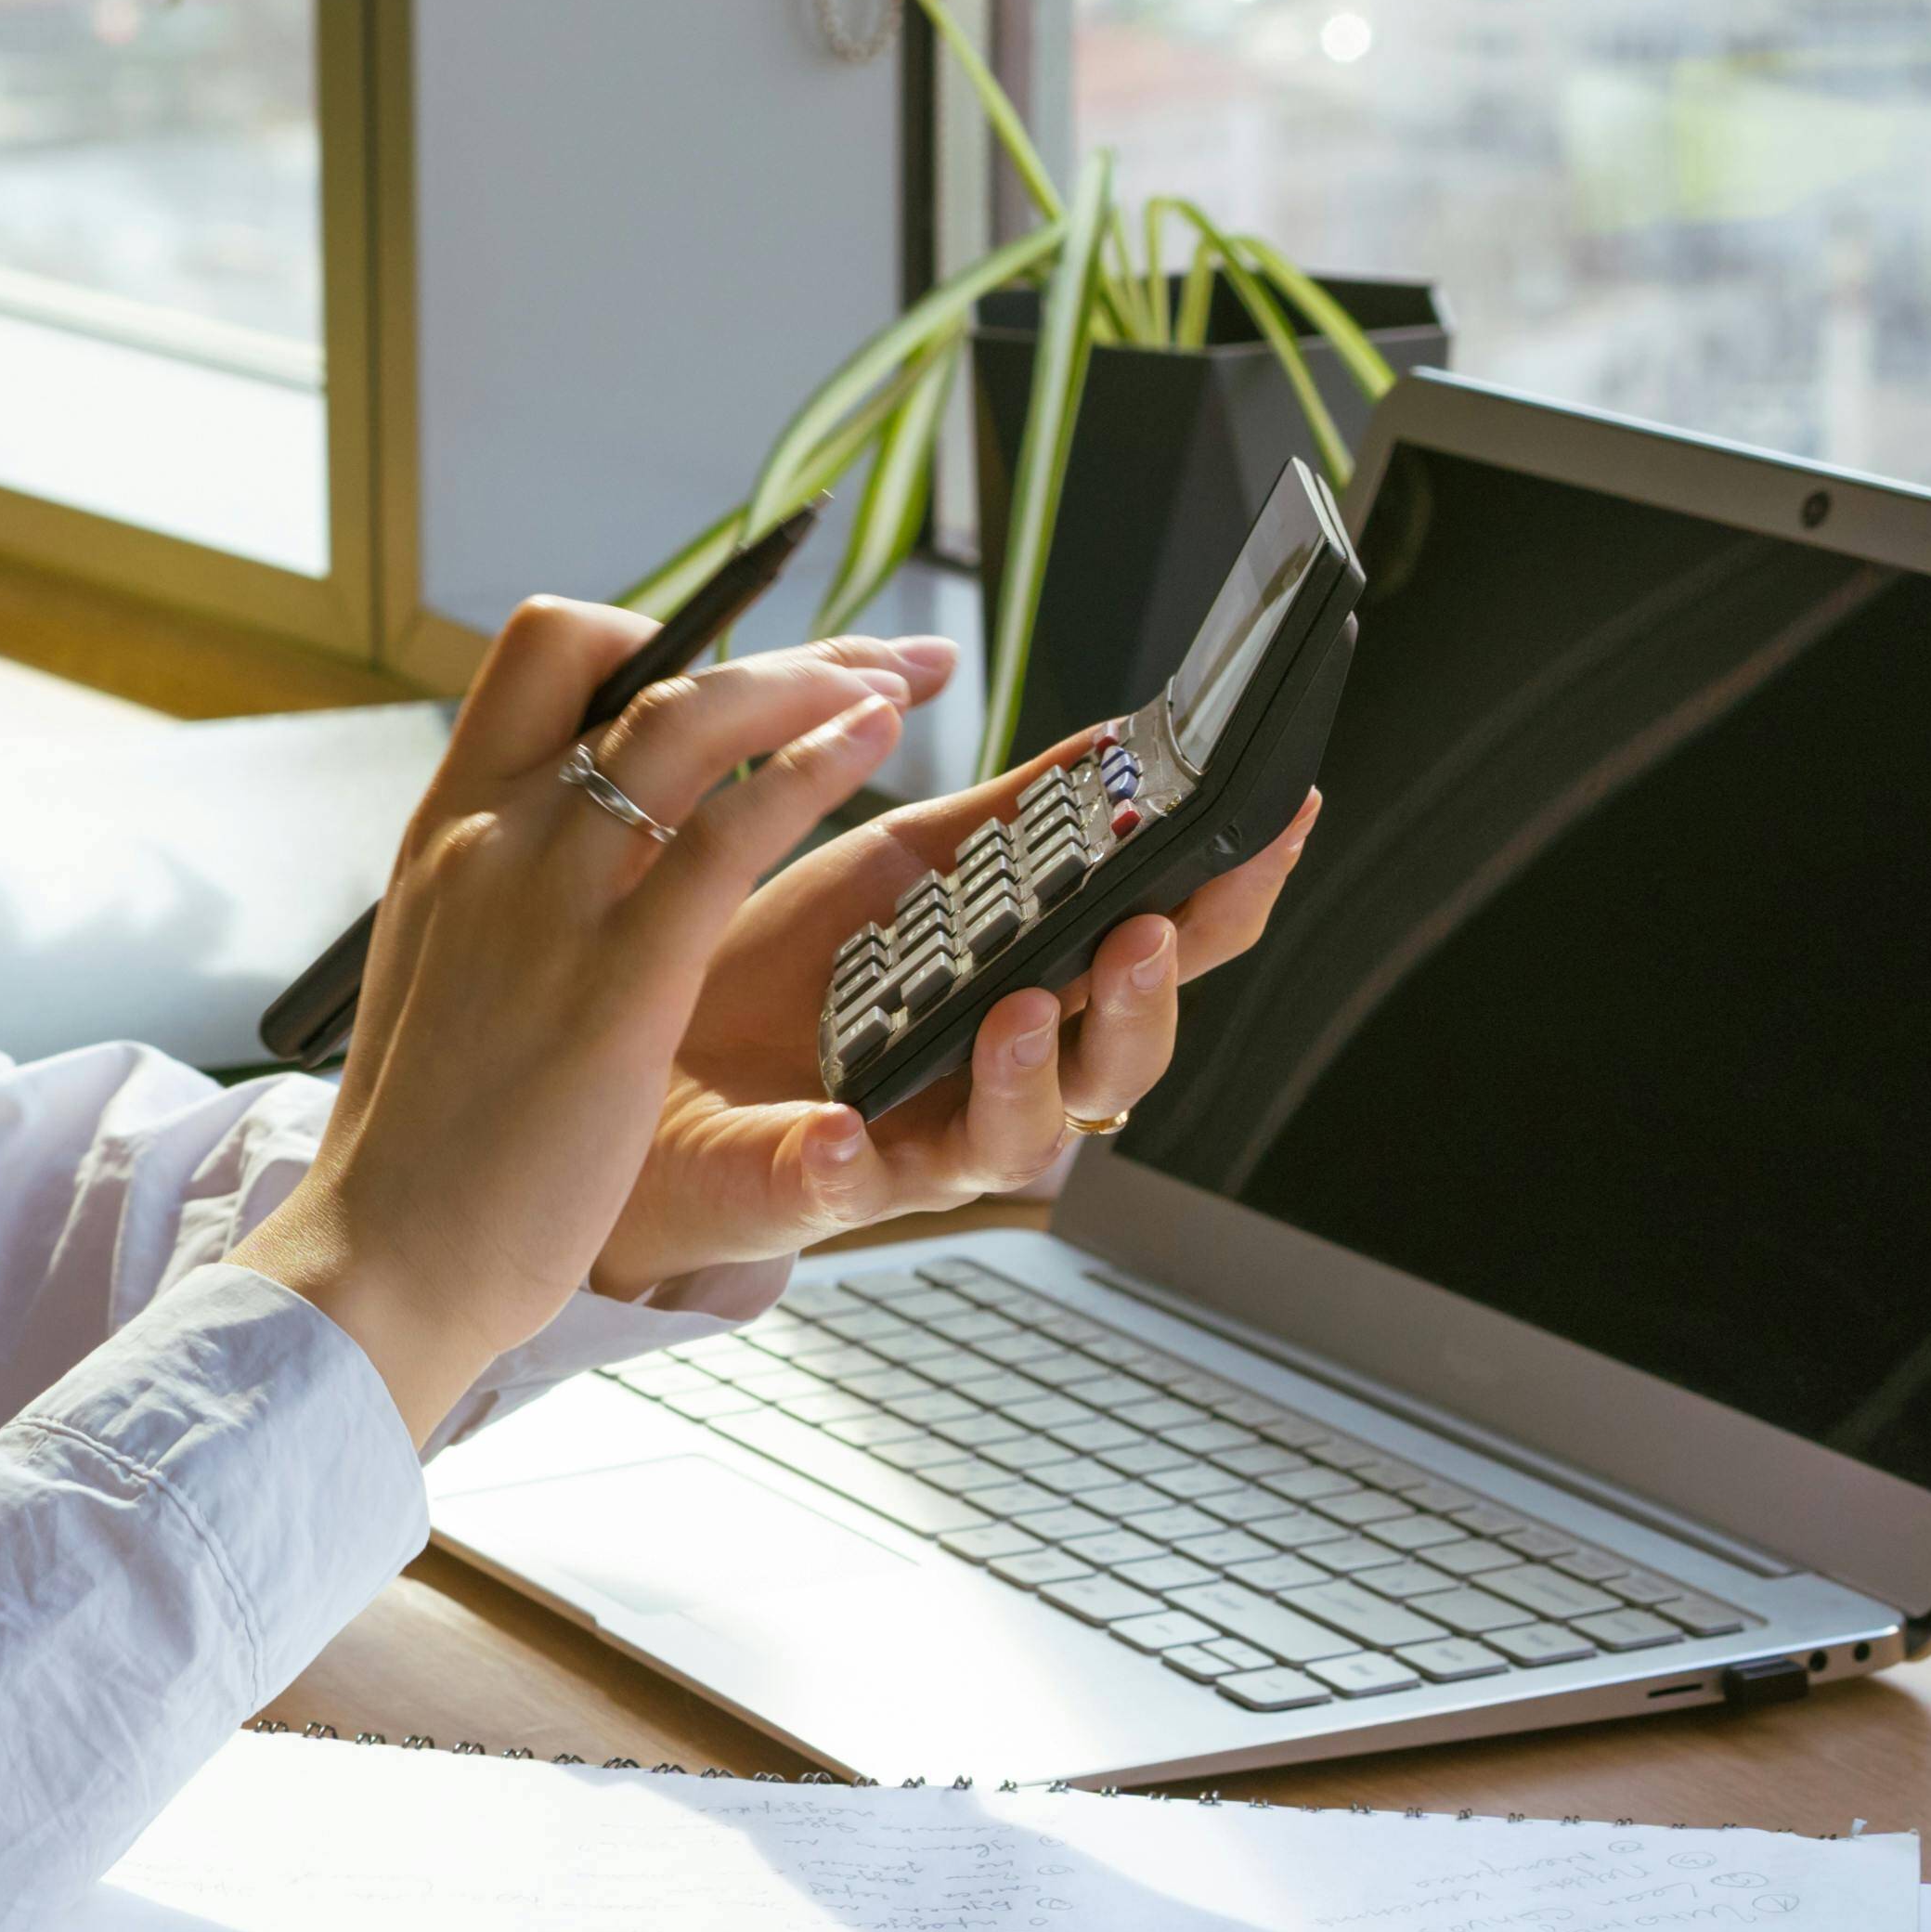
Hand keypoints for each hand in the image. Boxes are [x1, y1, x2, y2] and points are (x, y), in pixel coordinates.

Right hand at [233, 603, 937, 1438]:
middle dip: (774, 644)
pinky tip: (877, 749)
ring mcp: (546, 898)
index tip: (738, 672)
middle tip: (868, 656)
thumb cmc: (423, 1137)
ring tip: (897, 686)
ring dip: (813, 680)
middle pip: (632, 666)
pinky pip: (730, 831)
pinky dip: (815, 767)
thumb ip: (500, 891)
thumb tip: (567, 848)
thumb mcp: (443, 967)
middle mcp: (489, 836)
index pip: (542, 657)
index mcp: (447, 828)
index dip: (655, 639)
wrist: (382, 1254)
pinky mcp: (616, 981)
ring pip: (690, 720)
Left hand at [586, 742, 1322, 1297]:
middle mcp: (1007, 1078)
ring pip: (1019, 1139)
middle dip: (1143, 998)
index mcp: (1043, 990)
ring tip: (1016, 1012)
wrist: (653, 1056)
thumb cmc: (799, 970)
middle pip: (1122, 1060)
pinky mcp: (819, 1185)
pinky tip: (842, 1133)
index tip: (1278, 817)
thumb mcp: (911, 870)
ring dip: (1030, 1077)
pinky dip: (849, 1165)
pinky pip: (846, 1189)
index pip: (1171, 950)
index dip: (1232, 893)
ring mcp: (922, 1142)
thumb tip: (1120, 742)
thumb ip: (1016, 819)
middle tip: (1142, 931)